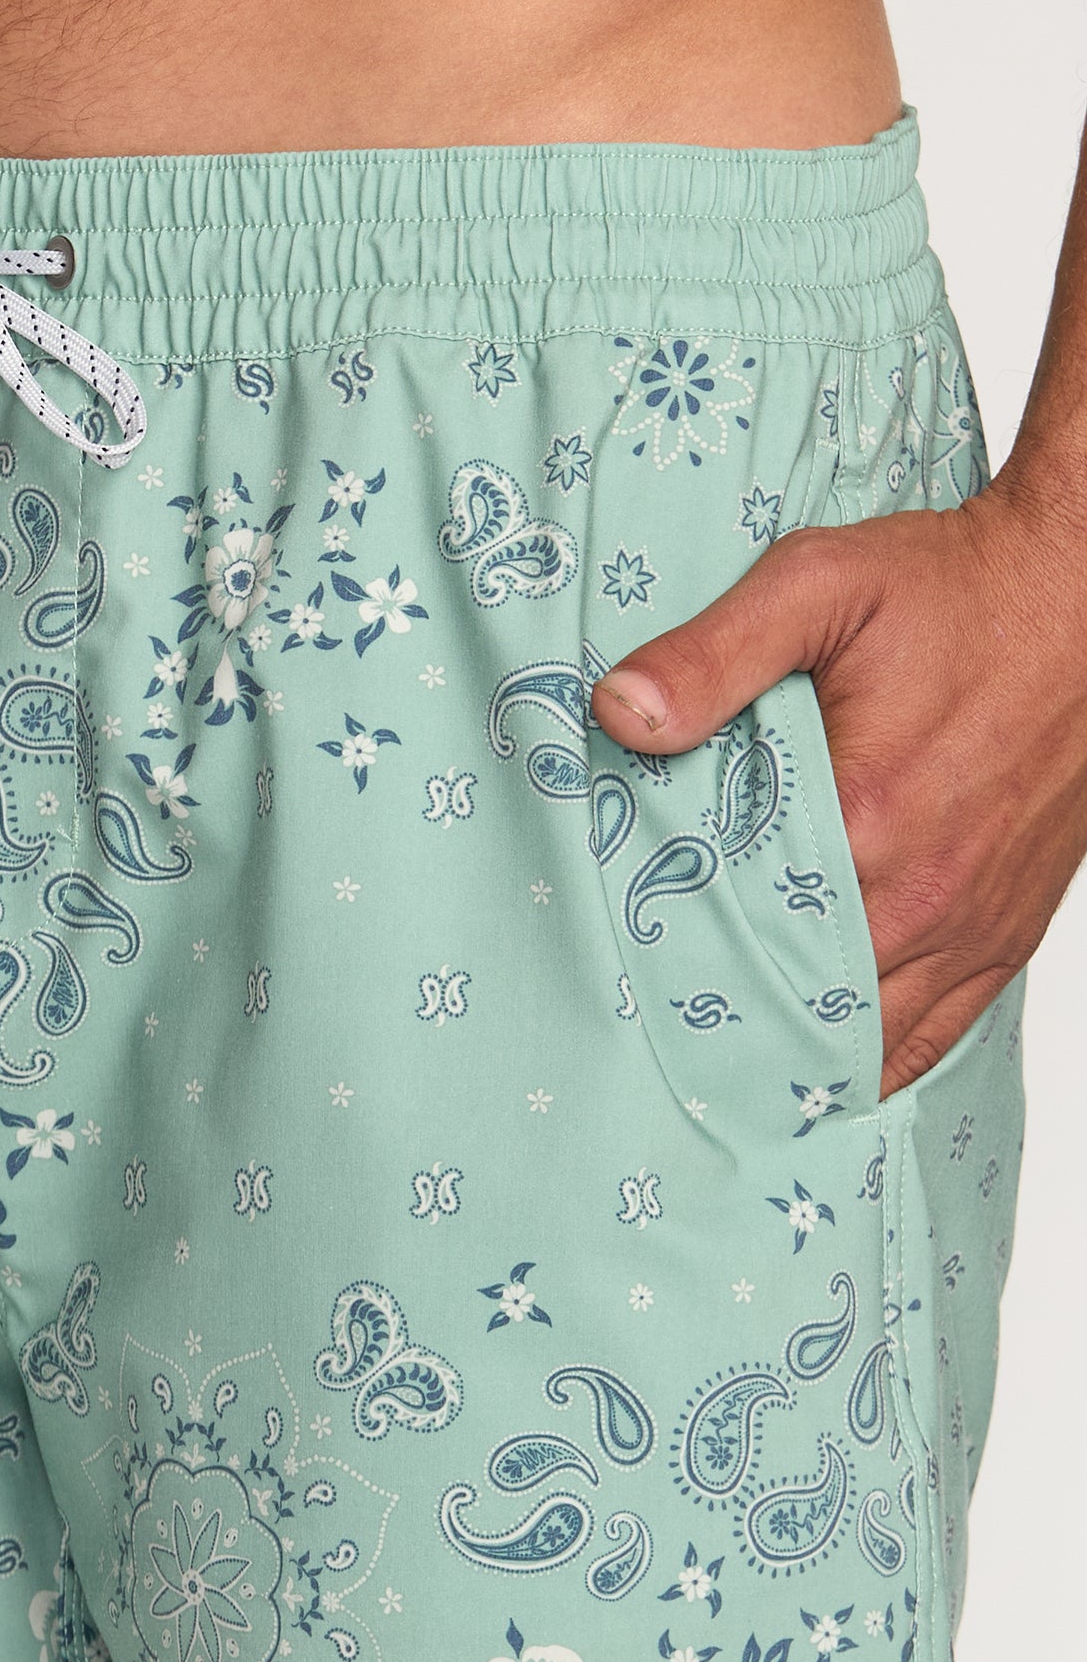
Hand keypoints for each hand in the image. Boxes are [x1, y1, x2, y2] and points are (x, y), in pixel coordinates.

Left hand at [589, 469, 1086, 1096]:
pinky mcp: (1008, 930)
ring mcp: (973, 924)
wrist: (1084, 590)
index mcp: (866, 822)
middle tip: (657, 1044)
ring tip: (722, 1076)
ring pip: (867, 1040)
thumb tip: (620, 712)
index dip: (678, 972)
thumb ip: (713, 653)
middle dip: (730, 1029)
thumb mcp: (820, 585)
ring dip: (797, 1057)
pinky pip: (937, 1033)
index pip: (741, 940)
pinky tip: (823, 1073)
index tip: (625, 992)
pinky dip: (876, 1061)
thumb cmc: (954, 587)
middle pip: (800, 1007)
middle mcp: (925, 895)